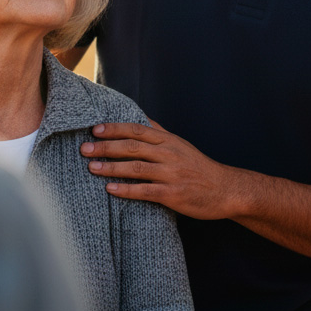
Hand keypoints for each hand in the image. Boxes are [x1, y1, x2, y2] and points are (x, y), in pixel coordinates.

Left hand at [80, 119, 240, 219]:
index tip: (95, 129)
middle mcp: (169, 154)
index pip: (137, 130)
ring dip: (111, 167)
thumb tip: (139, 116)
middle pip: (132, 147)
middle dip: (106, 147)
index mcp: (168, 141)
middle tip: (84, 148)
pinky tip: (110, 190)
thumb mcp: (180, 144)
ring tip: (92, 167)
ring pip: (136, 168)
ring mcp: (171, 174)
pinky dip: (127, 190)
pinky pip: (145, 191)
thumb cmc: (199, 167)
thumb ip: (159, 131)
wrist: (226, 189)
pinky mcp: (173, 194)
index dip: (115, 128)